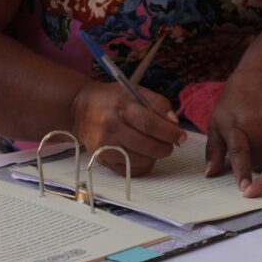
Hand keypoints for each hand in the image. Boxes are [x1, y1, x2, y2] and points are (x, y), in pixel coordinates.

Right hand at [71, 81, 186, 175]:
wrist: (80, 109)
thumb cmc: (113, 99)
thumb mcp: (136, 91)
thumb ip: (158, 103)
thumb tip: (174, 124)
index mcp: (121, 107)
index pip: (150, 124)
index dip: (170, 132)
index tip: (182, 136)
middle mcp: (110, 128)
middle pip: (146, 145)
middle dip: (165, 147)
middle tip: (171, 144)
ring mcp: (104, 146)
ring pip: (139, 160)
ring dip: (154, 157)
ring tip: (156, 147)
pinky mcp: (100, 159)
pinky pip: (128, 170)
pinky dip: (142, 165)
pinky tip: (144, 155)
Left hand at [205, 69, 261, 189]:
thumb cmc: (235, 101)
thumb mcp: (217, 120)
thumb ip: (213, 149)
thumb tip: (210, 174)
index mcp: (236, 125)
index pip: (239, 153)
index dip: (242, 172)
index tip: (245, 189)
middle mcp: (259, 124)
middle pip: (260, 162)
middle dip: (255, 162)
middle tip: (251, 148)